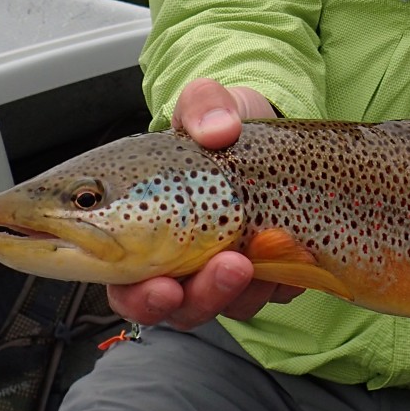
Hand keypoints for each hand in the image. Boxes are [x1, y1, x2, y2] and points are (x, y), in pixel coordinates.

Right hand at [106, 77, 299, 327]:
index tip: (161, 284)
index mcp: (138, 227)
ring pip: (220, 305)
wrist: (269, 135)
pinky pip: (268, 292)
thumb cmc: (218, 126)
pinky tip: (287, 247)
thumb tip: (218, 129)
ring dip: (230, 290)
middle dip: (189, 300)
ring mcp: (218, 270)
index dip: (136, 296)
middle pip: (168, 306)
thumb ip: (203, 106)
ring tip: (247, 257)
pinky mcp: (262, 273)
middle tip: (213, 272)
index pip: (122, 283)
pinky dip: (276, 278)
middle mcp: (173, 259)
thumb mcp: (207, 104)